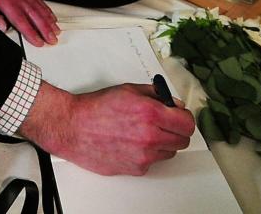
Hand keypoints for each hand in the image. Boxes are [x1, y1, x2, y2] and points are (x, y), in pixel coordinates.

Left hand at [0, 0, 58, 45]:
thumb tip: (2, 27)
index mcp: (5, 1)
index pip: (21, 20)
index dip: (31, 32)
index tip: (38, 41)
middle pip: (34, 14)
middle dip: (45, 28)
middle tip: (52, 40)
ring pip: (39, 7)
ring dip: (49, 20)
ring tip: (56, 31)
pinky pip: (38, 0)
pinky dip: (46, 9)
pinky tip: (51, 16)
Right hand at [19, 82, 195, 175]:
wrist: (72, 127)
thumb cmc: (95, 109)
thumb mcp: (128, 90)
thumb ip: (155, 95)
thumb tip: (173, 103)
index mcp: (150, 113)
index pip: (187, 122)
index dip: (184, 118)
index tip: (180, 117)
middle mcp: (150, 136)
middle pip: (183, 140)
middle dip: (176, 131)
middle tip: (165, 125)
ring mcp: (144, 155)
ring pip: (170, 152)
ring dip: (162, 143)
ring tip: (143, 133)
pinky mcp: (136, 169)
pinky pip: (152, 162)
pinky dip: (147, 154)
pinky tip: (131, 143)